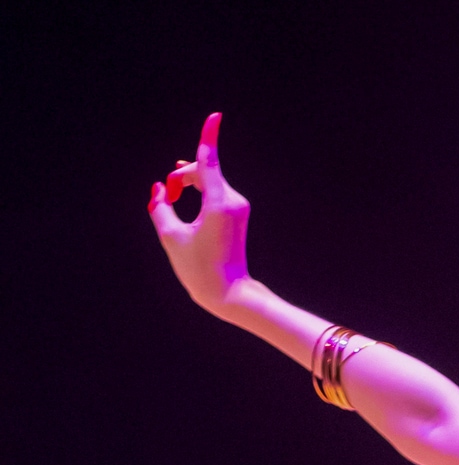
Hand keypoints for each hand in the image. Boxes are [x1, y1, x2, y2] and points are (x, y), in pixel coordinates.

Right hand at [147, 112, 252, 313]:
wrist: (228, 292)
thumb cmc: (198, 268)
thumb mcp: (170, 236)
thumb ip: (161, 207)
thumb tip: (159, 189)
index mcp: (219, 204)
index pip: (210, 162)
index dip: (208, 137)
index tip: (215, 116)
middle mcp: (233, 200)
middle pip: (202, 170)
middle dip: (180, 177)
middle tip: (166, 198)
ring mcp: (238, 206)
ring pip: (207, 180)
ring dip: (187, 184)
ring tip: (172, 202)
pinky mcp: (237, 213)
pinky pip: (214, 191)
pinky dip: (197, 192)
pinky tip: (183, 196)